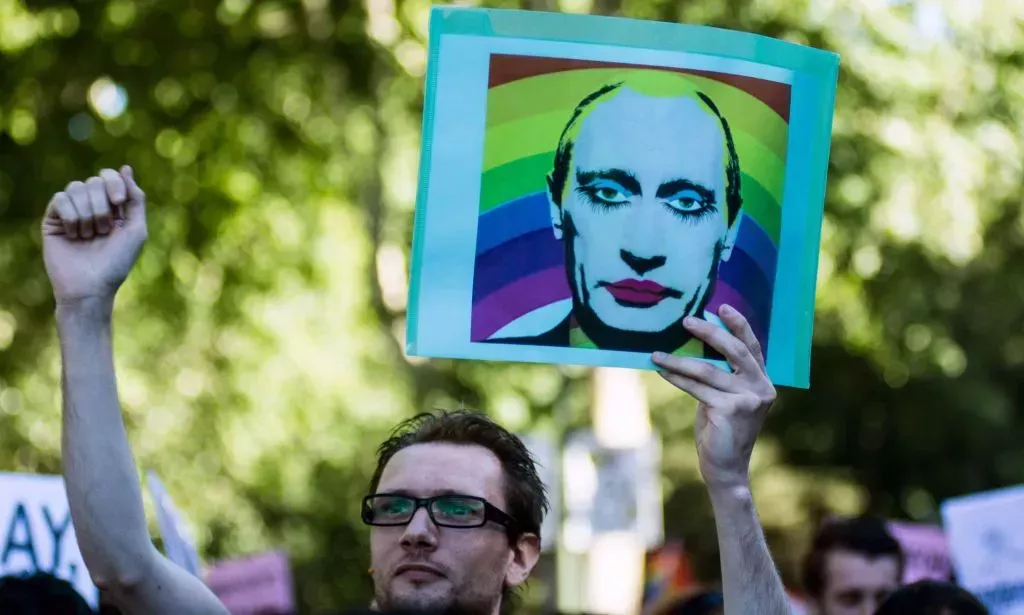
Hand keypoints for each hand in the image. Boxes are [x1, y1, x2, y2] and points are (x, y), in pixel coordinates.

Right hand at [42, 166, 147, 303]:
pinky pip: (60, 199)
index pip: (110, 176)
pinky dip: (71, 216)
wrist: (90, 286)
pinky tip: (74, 234)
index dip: (114, 183)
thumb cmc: (116, 262)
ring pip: (77, 187)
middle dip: (102, 205)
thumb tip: (125, 168)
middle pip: (94, 181)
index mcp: (113, 207)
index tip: (118, 202)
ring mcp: (71, 212)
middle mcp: (92, 206)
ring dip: (88, 213)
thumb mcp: (136, 229)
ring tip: (89, 236)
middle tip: (103, 230)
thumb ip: (135, 198)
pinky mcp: (53, 219)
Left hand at [652, 305, 775, 489]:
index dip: (739, 325)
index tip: (722, 306)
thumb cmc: (721, 430)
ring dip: (679, 360)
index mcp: (763, 381)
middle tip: (686, 320)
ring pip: (709, 370)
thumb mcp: (725, 397)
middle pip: (735, 350)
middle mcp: (761, 388)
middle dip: (709, 332)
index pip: (753, 347)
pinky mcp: (731, 409)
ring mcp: (748, 399)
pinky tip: (661, 370)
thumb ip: (720, 374)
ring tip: (658, 353)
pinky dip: (677, 377)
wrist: (726, 468)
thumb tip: (694, 346)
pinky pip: (698, 387)